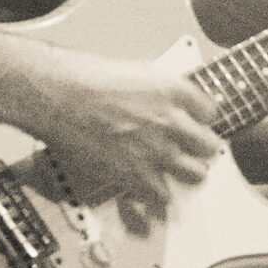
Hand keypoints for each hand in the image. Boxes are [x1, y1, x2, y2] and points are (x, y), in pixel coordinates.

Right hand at [14, 49, 223, 232]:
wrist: (56, 95)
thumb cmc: (83, 77)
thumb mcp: (134, 71)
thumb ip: (157, 90)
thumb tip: (161, 100)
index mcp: (174, 90)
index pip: (211, 112)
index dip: (200, 120)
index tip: (193, 123)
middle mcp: (172, 121)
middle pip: (209, 146)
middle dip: (200, 148)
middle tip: (189, 150)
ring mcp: (157, 150)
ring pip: (195, 174)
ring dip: (185, 174)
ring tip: (172, 172)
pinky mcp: (135, 175)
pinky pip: (162, 196)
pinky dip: (156, 196)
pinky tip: (148, 190)